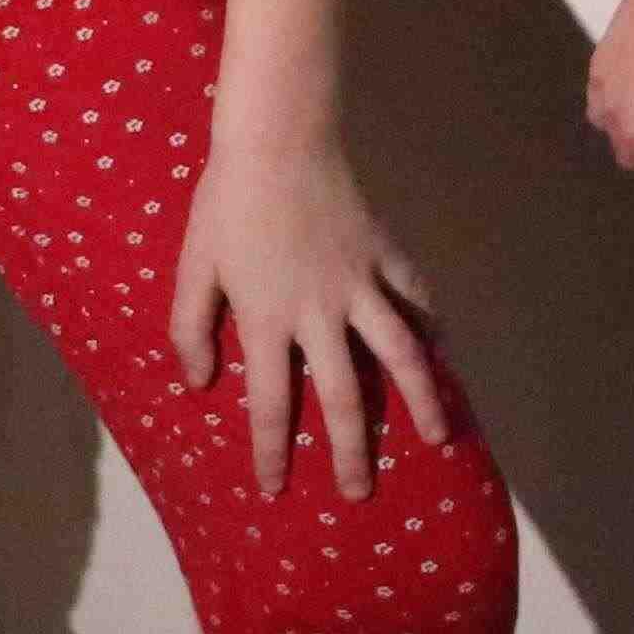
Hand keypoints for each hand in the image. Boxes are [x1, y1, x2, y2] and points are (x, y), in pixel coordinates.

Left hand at [170, 128, 453, 501]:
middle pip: (343, 397)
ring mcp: (360, 286)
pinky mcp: (384, 257)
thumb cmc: (226, 204)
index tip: (274, 490)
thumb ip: (191, 329)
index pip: (269, 403)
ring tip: (439, 437)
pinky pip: (415, 301)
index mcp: (267, 320)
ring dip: (422, 400)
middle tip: (360, 491)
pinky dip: (432, 329)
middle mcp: (319, 314)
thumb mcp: (193, 268)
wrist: (278, 141)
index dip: (271, 451)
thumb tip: (198, 384)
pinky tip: (443, 354)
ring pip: (400, 355)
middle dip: (351, 450)